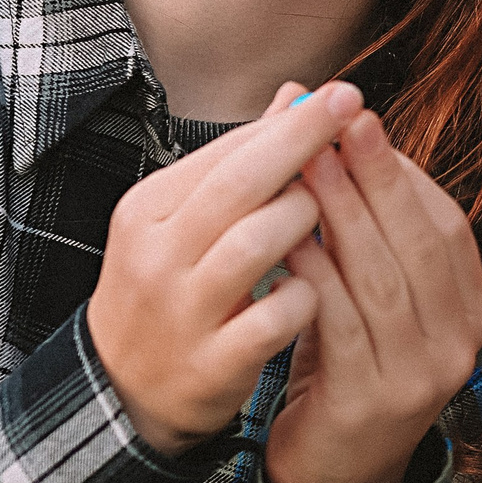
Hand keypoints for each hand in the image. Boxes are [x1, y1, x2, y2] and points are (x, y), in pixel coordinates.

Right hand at [87, 82, 358, 456]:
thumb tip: (299, 93)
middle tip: (356, 112)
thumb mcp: (188, 220)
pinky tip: (320, 288)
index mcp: (150, 209)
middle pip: (238, 185)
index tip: (344, 93)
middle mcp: (158, 254)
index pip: (225, 153)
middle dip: (303, 143)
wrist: (125, 389)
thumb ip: (244, 161)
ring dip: (305, 219)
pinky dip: (305, 296)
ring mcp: (182, 310)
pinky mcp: (211, 362)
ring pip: (254, 244)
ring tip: (331, 212)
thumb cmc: (175, 286)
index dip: (290, 123)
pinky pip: (273, 316)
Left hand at [262, 88, 481, 482]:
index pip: (448, 228)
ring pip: (382, 278)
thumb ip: (368, 229)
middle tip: (338, 122)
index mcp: (471, 312)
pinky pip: (341, 323)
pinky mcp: (372, 402)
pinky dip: (315, 274)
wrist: (335, 472)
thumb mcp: (371, 297)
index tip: (362, 122)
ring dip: (342, 213)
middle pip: (420, 245)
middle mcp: (460, 344)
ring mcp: (421, 377)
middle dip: (377, 177)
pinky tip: (286, 237)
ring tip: (305, 164)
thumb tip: (346, 132)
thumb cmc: (349, 368)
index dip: (406, 174)